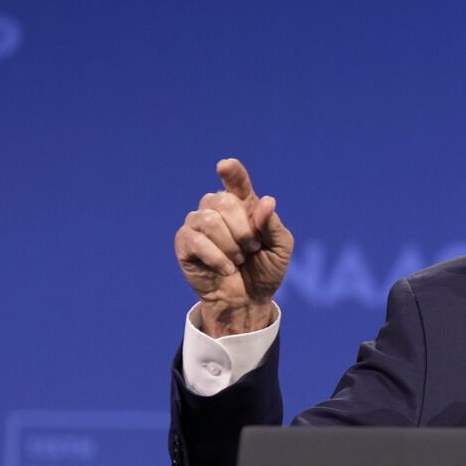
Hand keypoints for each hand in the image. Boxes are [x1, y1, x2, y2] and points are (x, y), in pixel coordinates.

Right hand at [175, 158, 293, 336]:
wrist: (248, 300)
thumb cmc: (265, 270)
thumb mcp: (280, 249)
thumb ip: (273, 225)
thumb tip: (266, 201)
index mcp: (243, 204)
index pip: (235, 181)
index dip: (232, 172)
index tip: (225, 165)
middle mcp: (217, 208)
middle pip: (224, 201)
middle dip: (243, 229)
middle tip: (252, 248)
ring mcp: (198, 224)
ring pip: (209, 220)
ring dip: (230, 245)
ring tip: (238, 260)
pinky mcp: (185, 243)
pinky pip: (197, 241)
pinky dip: (217, 258)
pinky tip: (226, 269)